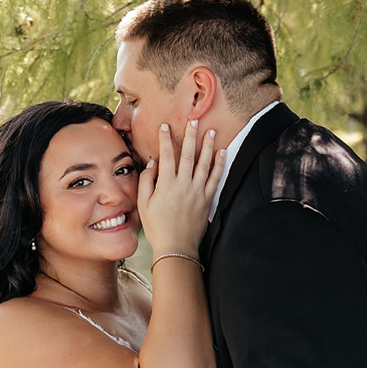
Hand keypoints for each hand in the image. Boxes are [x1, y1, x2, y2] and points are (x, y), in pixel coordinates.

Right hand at [137, 119, 223, 256]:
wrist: (176, 247)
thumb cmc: (157, 227)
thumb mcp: (144, 204)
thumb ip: (146, 181)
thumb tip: (152, 163)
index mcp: (166, 185)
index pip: (166, 156)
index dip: (166, 139)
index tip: (166, 125)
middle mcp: (184, 185)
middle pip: (189, 155)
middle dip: (191, 135)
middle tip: (194, 120)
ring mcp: (198, 192)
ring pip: (205, 163)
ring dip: (208, 146)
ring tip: (211, 131)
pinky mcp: (207, 199)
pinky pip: (216, 178)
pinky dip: (220, 164)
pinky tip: (222, 152)